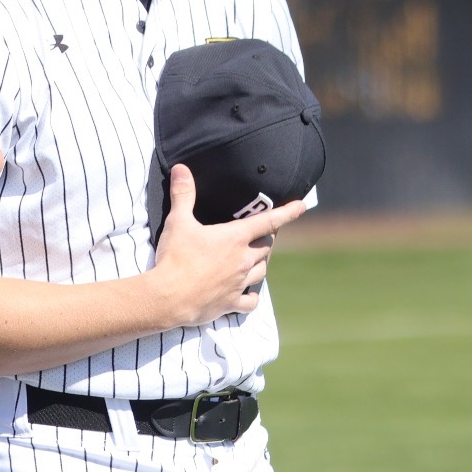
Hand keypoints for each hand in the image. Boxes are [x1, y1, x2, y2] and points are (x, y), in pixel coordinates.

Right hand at [150, 165, 305, 327]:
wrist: (169, 296)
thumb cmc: (175, 257)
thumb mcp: (177, 222)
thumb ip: (183, 195)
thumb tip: (182, 169)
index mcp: (234, 238)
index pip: (268, 221)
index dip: (287, 212)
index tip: (301, 206)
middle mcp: (243, 260)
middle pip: (266, 247)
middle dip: (265, 240)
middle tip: (260, 235)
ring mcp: (239, 283)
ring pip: (262, 271)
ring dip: (260, 264)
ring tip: (254, 259)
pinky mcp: (231, 302)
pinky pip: (250, 301)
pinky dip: (251, 296)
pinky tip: (247, 294)